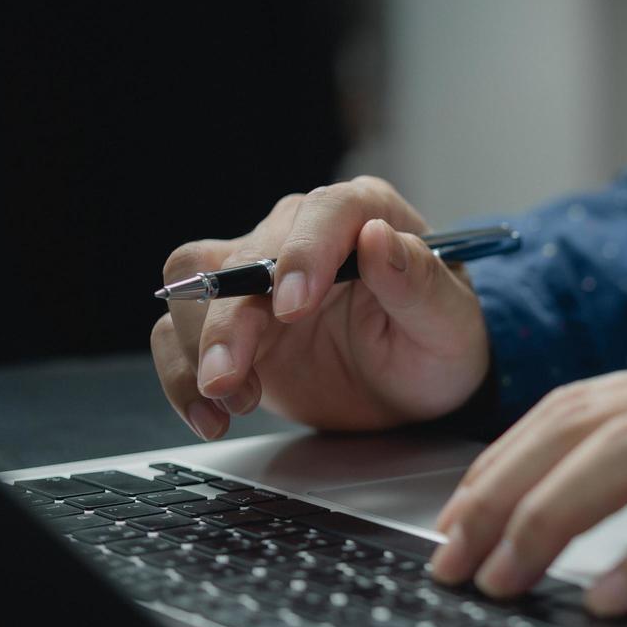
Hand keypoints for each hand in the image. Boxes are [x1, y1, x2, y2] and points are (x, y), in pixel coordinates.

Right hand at [151, 176, 490, 436]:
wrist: (418, 385)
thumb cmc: (440, 342)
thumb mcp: (448, 323)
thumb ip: (419, 282)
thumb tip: (380, 238)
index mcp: (366, 215)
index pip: (326, 212)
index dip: (303, 253)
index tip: (293, 306)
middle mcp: (304, 235)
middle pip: (246, 253)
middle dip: (232, 318)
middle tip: (231, 374)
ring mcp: (260, 277)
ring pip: (195, 283)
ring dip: (199, 345)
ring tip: (232, 399)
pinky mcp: (233, 321)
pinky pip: (178, 334)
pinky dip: (180, 376)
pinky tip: (211, 414)